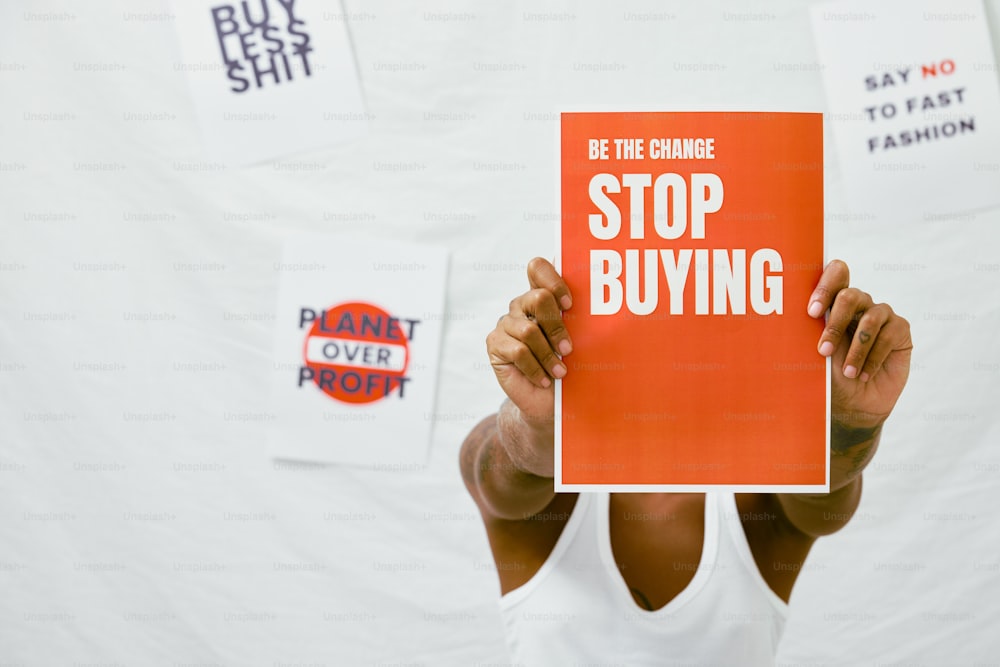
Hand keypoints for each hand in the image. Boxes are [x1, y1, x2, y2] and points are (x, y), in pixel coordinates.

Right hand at [485, 258, 573, 421]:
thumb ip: (578, 320)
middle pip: (538, 297)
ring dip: (548, 355)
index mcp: (542, 296)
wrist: (547, 402)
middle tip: (569, 350)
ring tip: (560, 372)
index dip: (555, 281)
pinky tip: (544, 380)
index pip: (539, 268)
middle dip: (557, 326)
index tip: (570, 305)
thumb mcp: (578, 342)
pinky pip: (518, 351)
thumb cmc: (567, 367)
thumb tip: (601, 306)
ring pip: (530, 330)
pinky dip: (535, 368)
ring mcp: (506, 323)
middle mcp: (522, 305)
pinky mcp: (495, 343)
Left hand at [808, 260, 912, 429]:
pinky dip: (874, 357)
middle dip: (835, 323)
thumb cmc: (829, 376)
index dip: (825, 287)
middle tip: (824, 350)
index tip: (812, 313)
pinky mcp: (900, 330)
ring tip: (848, 373)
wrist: (852, 404)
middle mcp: (858, 304)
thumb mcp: (814, 354)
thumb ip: (810, 332)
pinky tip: (864, 374)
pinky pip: (889, 335)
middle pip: (850, 295)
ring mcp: (881, 315)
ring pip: (871, 318)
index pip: (835, 274)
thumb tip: (790, 320)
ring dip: (857, 349)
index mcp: (834, 302)